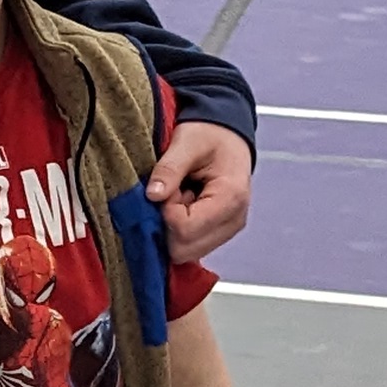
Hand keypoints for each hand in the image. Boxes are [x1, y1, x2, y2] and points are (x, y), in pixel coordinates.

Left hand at [149, 120, 252, 256]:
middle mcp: (233, 220)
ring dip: (173, 227)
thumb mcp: (187, 142)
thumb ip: (169, 169)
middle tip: (173, 193)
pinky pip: (190, 245)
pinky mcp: (219, 233)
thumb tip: (153, 195)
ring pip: (185, 251)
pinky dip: (179, 228)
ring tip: (180, 196)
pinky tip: (184, 205)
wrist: (227, 135)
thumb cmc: (210, 135)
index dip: (166, 212)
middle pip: (185, 249)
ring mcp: (227, 230)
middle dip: (169, 223)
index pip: (185, 230)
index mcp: (230, 198)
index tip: (167, 190)